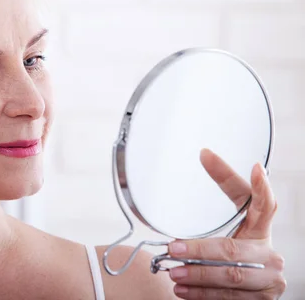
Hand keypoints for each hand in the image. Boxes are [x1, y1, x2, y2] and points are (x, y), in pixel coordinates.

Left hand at [167, 149, 285, 298]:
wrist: (247, 295)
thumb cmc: (230, 258)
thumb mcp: (224, 233)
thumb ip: (214, 210)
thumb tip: (202, 157)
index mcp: (261, 230)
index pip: (264, 204)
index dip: (261, 187)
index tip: (255, 168)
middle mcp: (269, 254)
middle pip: (232, 248)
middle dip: (200, 250)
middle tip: (173, 249)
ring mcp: (269, 280)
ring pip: (231, 276)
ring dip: (197, 276)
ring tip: (173, 273)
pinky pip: (229, 298)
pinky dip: (202, 295)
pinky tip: (183, 291)